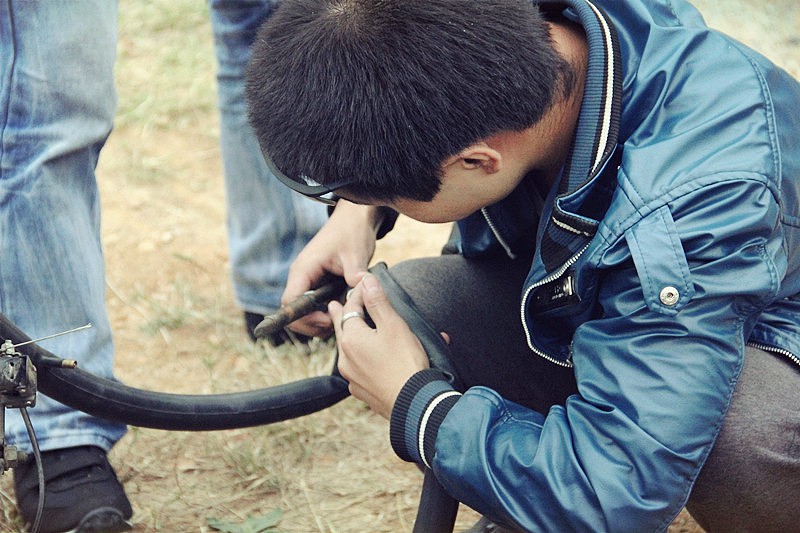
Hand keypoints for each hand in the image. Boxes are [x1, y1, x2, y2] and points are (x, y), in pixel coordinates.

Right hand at [282, 202, 383, 336]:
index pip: (290, 303)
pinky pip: (315, 305)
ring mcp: (308, 280)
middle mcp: (301, 276)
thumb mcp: (356, 254)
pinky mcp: (317, 283)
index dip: (305, 318)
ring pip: (304, 311)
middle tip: (338, 325)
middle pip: (294, 312)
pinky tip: (344, 311)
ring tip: (343, 319)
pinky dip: (326, 313)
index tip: (328, 321)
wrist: (355, 218)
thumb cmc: (352, 232)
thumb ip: (355, 275)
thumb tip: (359, 292)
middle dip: (312, 324)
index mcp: (304, 269)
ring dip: (320, 321)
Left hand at [330, 273, 430, 418]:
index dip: (357, 294)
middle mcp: (345, 358)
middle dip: (342, 315)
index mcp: (351, 339)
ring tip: (355, 330)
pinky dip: (365, 359)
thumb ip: (378, 302)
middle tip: (336, 305)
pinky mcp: (362, 391)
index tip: (363, 285)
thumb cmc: (405, 362)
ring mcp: (352, 377)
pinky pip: (360, 369)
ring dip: (354, 338)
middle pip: (343, 330)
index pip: (350, 308)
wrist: (413, 403)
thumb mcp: (393, 325)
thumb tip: (366, 281)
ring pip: (350, 351)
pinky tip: (373, 359)